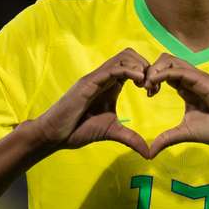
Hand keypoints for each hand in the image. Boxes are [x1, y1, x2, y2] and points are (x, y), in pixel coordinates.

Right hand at [32, 48, 150, 157]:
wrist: (55, 135)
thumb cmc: (79, 130)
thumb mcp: (112, 133)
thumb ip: (131, 138)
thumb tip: (148, 153)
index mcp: (111, 84)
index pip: (133, 65)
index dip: (147, 74)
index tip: (154, 92)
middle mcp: (104, 76)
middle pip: (130, 55)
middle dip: (147, 66)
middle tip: (152, 87)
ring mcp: (96, 77)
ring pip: (123, 57)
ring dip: (140, 67)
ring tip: (147, 85)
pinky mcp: (89, 82)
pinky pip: (113, 68)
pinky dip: (130, 71)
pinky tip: (139, 82)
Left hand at [144, 53, 208, 158]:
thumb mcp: (185, 133)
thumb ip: (167, 138)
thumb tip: (149, 152)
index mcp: (187, 87)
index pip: (164, 71)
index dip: (152, 78)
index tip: (147, 93)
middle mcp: (191, 78)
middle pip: (165, 60)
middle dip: (150, 70)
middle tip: (145, 88)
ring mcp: (198, 77)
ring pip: (170, 60)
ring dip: (154, 70)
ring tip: (148, 87)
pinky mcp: (203, 81)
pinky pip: (179, 70)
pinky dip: (163, 74)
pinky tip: (154, 85)